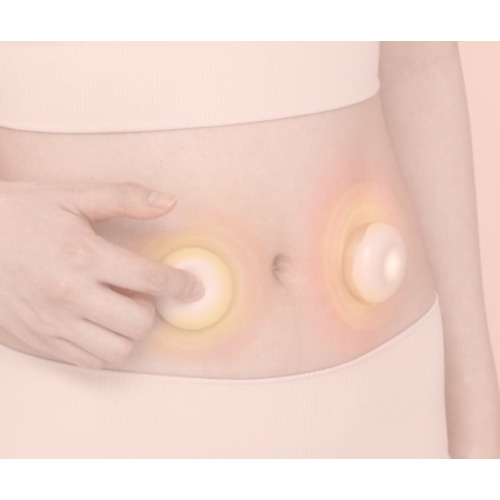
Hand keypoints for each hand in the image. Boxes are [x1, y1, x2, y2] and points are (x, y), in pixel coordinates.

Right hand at [0, 180, 203, 368]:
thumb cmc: (17, 216)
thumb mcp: (71, 196)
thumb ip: (124, 198)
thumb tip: (168, 202)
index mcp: (83, 256)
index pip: (151, 279)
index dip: (181, 284)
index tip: (191, 286)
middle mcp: (70, 295)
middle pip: (139, 321)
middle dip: (152, 308)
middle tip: (143, 293)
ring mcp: (54, 324)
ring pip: (118, 349)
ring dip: (130, 331)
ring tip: (121, 309)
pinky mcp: (40, 342)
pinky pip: (89, 361)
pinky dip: (104, 347)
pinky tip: (98, 324)